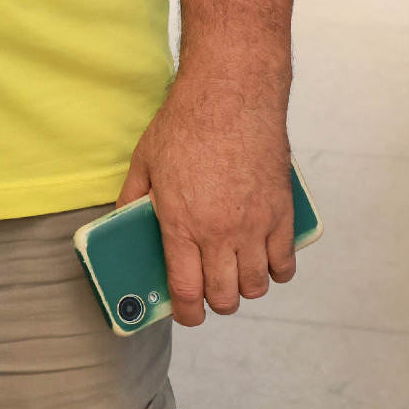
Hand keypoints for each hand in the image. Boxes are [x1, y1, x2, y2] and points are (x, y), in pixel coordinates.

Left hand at [117, 66, 295, 325]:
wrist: (232, 94)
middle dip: (215, 301)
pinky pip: (285, 262)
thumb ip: (132, 199)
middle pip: (224, 296)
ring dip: (245, 288)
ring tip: (235, 273)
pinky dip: (276, 270)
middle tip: (210, 290)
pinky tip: (265, 260)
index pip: (187, 291)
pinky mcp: (281, 212)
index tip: (187, 314)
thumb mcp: (144, 161)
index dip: (187, 313)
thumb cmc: (187, 123)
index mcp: (181, 224)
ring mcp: (254, 224)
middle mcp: (219, 232)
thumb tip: (123, 223)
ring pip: (257, 286)